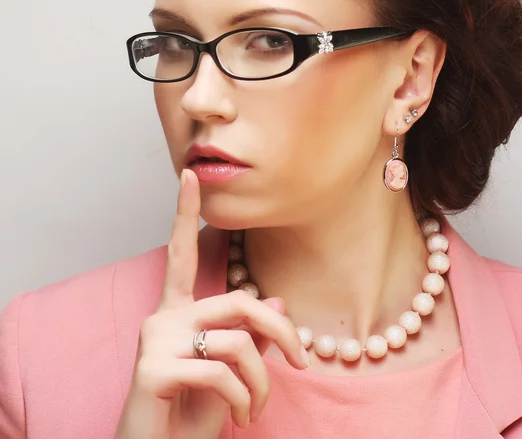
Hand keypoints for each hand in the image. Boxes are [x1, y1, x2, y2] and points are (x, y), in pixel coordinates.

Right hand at [114, 169, 308, 438]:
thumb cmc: (191, 412)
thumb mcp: (230, 371)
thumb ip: (249, 334)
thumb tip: (278, 302)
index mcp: (176, 311)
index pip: (181, 253)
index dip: (186, 213)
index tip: (191, 174)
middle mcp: (161, 317)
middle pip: (240, 302)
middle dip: (281, 332)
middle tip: (302, 362)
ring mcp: (154, 341)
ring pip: (238, 341)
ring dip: (263, 381)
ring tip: (258, 408)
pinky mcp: (152, 370)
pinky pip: (221, 372)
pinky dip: (245, 399)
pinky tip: (240, 416)